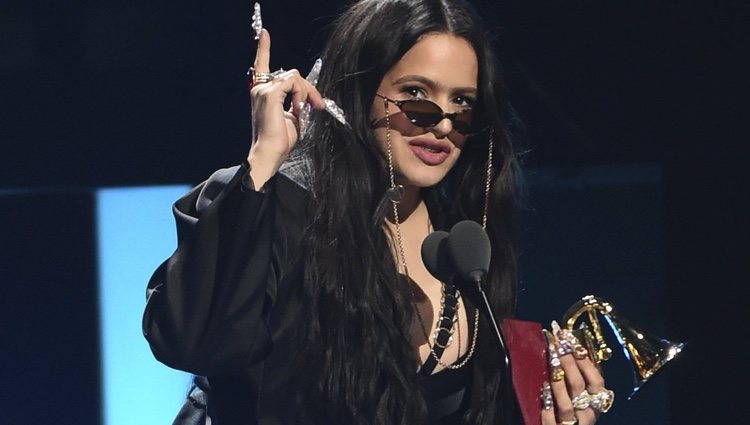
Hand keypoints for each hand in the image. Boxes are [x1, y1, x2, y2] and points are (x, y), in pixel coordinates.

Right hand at [247, 29, 324, 188]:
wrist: (269, 154)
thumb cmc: (279, 141)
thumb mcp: (293, 118)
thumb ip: (297, 103)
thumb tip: (310, 96)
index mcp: (263, 94)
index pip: (261, 66)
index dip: (263, 49)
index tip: (264, 34)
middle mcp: (260, 89)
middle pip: (290, 74)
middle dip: (308, 88)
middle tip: (318, 105)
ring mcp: (263, 91)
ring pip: (294, 76)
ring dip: (308, 91)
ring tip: (309, 108)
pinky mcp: (270, 94)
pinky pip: (294, 83)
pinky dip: (302, 94)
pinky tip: (300, 108)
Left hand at [541, 323, 612, 424]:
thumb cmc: (570, 415)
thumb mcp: (580, 399)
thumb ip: (577, 380)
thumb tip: (567, 350)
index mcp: (595, 403)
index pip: (596, 380)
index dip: (584, 360)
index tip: (571, 341)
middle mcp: (586, 414)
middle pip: (580, 387)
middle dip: (568, 363)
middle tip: (557, 345)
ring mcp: (571, 424)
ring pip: (566, 404)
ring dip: (557, 383)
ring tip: (550, 366)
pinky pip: (551, 420)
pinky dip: (547, 406)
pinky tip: (543, 391)